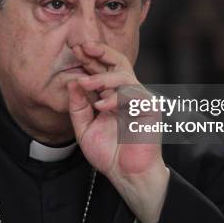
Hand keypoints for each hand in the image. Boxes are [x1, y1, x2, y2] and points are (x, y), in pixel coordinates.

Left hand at [67, 41, 168, 222]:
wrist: (127, 175)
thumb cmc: (110, 154)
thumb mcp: (84, 129)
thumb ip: (78, 107)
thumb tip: (72, 82)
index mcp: (112, 95)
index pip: (103, 70)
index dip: (90, 59)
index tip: (75, 49)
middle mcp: (127, 94)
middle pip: (118, 63)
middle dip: (100, 52)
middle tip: (83, 47)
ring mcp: (140, 99)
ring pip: (124, 76)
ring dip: (102, 77)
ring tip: (85, 81)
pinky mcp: (150, 109)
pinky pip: (134, 95)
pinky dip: (116, 98)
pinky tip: (101, 105)